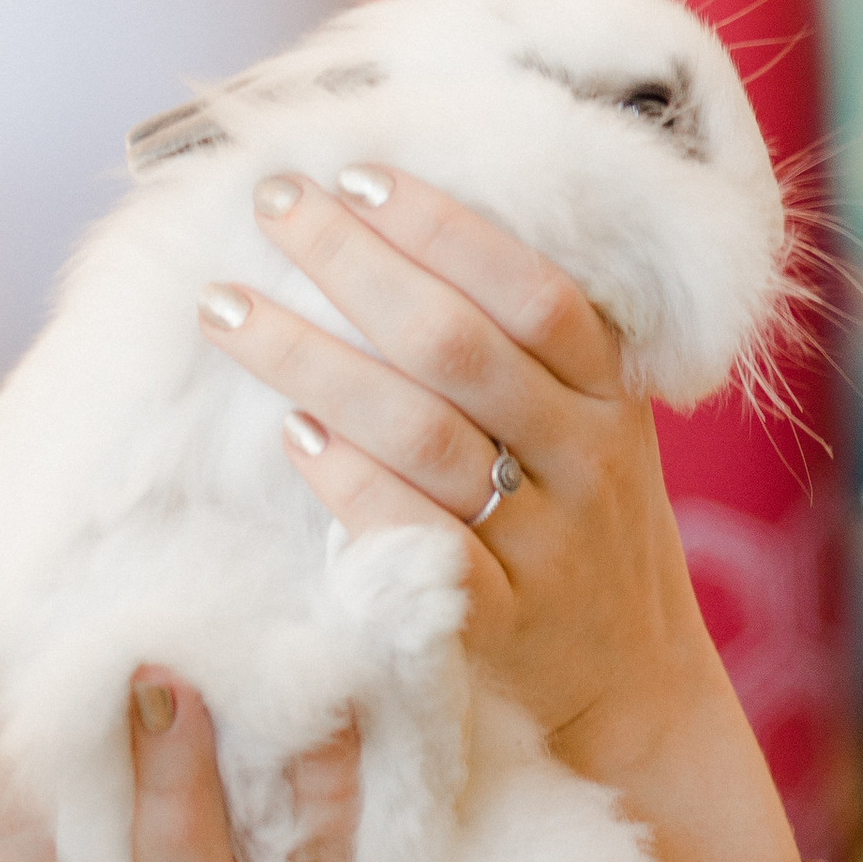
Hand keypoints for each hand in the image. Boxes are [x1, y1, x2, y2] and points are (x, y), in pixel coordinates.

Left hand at [195, 160, 800, 861]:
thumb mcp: (586, 428)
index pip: (535, 290)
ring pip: (428, 436)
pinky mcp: (500, 622)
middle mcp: (585, 460)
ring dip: (319, 363)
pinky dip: (354, 485)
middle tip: (271, 208)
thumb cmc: (578, 528)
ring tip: (230, 312)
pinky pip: (421, 542)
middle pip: (465, 347)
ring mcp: (547, 543)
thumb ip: (523, 349)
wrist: (632, 688)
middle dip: (357, 266)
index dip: (446, 228)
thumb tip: (386, 224)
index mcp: (607, 396)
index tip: (356, 173)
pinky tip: (294, 439)